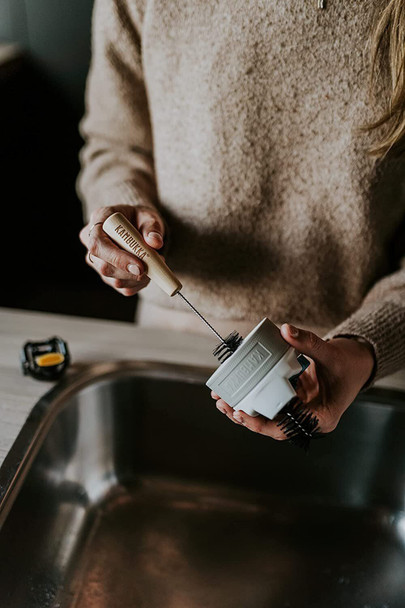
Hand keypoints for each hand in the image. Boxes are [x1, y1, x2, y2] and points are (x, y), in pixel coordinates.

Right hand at [79, 204, 164, 295]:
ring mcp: (97, 262)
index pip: (98, 244)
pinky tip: (150, 272)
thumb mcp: (149, 216)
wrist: (140, 226)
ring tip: (156, 264)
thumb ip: (152, 227)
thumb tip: (155, 242)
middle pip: (104, 267)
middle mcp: (92, 242)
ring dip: (139, 277)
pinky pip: (124, 288)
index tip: (140, 266)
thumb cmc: (142, 218)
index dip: (117, 258)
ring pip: (115, 280)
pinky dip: (141, 283)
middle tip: (156, 265)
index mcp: (99, 220)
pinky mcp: (108, 276)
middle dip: (132, 272)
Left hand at [211, 323, 374, 440]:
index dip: (262, 425)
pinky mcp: (292, 400)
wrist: (357, 364)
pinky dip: (254, 396)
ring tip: (222, 399)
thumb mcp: (331, 354)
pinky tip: (236, 389)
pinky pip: (270, 401)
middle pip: (271, 425)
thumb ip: (309, 343)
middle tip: (224, 404)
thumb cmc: (348, 365)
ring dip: (244, 409)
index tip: (243, 414)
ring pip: (268, 415)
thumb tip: (285, 330)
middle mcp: (306, 418)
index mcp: (320, 417)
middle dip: (245, 417)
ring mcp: (299, 410)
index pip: (286, 429)